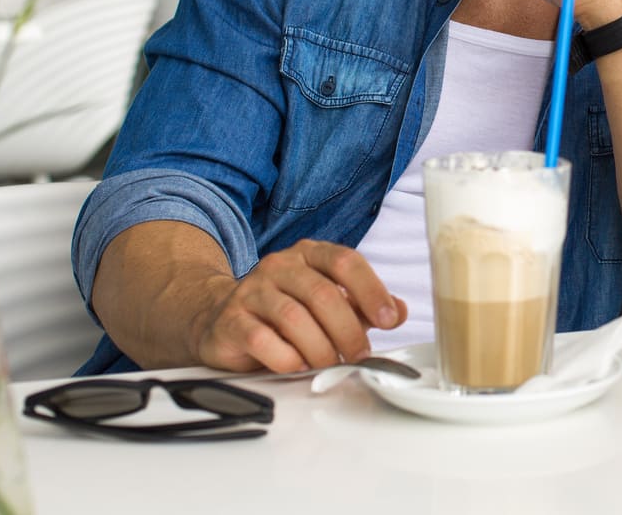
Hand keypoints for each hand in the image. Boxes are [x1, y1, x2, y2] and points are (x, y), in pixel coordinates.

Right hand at [189, 240, 406, 373]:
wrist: (221, 319)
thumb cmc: (285, 311)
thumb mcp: (328, 303)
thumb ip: (363, 306)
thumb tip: (400, 311)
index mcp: (309, 254)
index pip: (346, 262)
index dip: (372, 290)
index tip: (390, 320)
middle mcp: (279, 265)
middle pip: (323, 294)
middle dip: (349, 331)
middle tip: (360, 355)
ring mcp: (252, 291)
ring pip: (295, 318)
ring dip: (320, 349)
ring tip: (330, 364)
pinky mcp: (231, 321)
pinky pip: (263, 341)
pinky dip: (288, 359)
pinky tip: (297, 367)